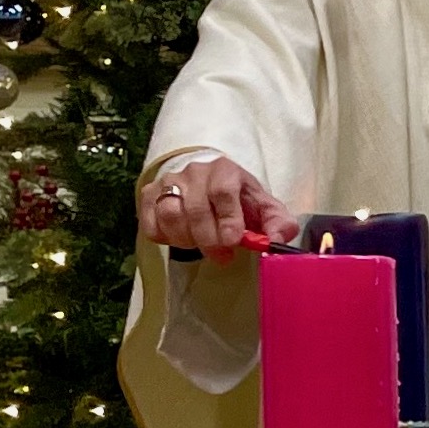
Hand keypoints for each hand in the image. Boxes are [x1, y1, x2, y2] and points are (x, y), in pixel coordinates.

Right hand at [140, 157, 296, 260]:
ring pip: (170, 215)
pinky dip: (165, 238)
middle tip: (222, 256)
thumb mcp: (264, 207)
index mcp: (225, 171)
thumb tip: (277, 239)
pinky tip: (182, 239)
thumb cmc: (239, 199)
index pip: (222, 191)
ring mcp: (169, 182)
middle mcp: (194, 172)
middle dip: (209, 239)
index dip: (227, 218)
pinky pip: (150, 222)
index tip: (232, 241)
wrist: (210, 181)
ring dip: (186, 239)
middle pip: (195, 208)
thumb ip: (278, 223)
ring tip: (201, 245)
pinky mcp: (150, 194)